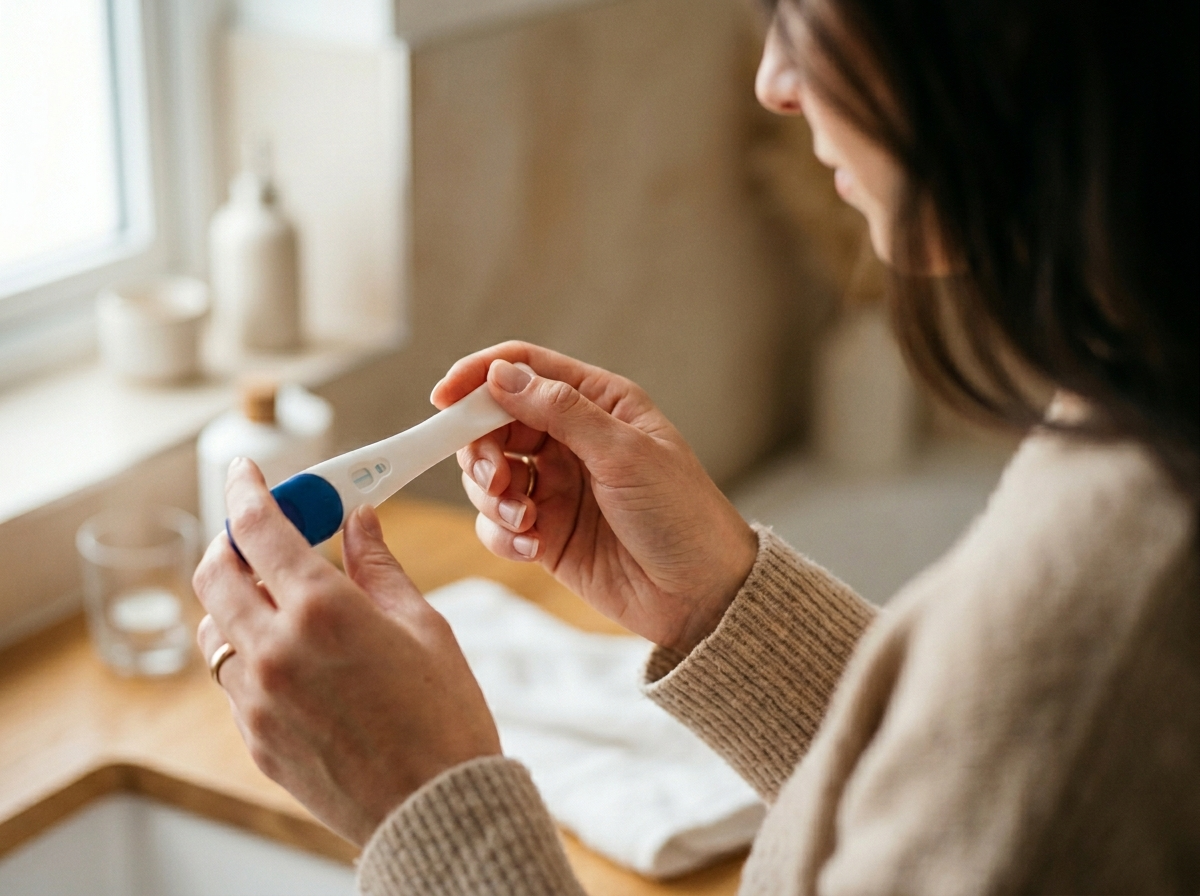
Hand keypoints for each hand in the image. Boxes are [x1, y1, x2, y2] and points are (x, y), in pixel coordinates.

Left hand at [192, 459, 499, 845]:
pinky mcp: (255, 741)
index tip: (246, 472)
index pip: (259, 528)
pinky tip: (297, 660)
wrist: (436, 811)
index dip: (247, 489)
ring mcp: (257, 701)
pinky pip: (234, 682)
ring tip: (281, 601)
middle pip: (214, 574)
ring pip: (216, 630)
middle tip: (257, 533)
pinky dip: (251, 654)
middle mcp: (275, 652)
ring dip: (236, 602)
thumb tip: (359, 520)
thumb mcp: (424, 626)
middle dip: (230, 542)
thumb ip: (379, 566)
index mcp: (322, 612)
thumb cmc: (445, 717)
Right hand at [432, 342, 757, 653]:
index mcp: (598, 403)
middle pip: (494, 423)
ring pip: (489, 475)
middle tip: (497, 480)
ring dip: (493, 497)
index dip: (479, 377)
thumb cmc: (680, 514)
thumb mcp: (625, 453)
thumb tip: (500, 375)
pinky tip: (532, 547)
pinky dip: (502, 534)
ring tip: (526, 521)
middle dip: (482, 449)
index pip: (524, 369)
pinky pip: (497, 523)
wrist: (701, 595)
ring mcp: (556, 486)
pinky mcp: (546, 532)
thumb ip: (561, 411)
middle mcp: (571, 439)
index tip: (443, 399)